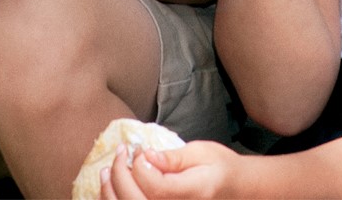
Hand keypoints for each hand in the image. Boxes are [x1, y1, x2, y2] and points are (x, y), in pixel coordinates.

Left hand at [102, 140, 249, 198]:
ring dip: (112, 193)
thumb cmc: (219, 168)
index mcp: (193, 193)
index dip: (141, 167)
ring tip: (108, 170)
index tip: (139, 149)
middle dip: (121, 176)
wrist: (233, 190)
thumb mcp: (202, 153)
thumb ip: (174, 157)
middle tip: (121, 153)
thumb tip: (147, 155)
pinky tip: (111, 188)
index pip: (156, 187)